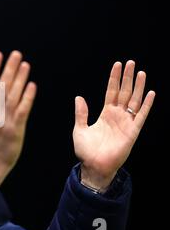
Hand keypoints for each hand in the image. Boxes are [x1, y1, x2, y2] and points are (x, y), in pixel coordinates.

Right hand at [0, 51, 36, 187]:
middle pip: (2, 85)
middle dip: (9, 68)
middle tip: (16, 53)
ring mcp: (5, 119)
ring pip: (13, 95)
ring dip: (20, 79)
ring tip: (25, 64)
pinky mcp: (16, 127)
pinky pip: (23, 110)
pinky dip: (27, 97)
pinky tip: (32, 85)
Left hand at [73, 61, 154, 191]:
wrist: (94, 167)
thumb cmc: (86, 151)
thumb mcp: (80, 129)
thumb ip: (81, 113)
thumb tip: (79, 97)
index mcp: (105, 114)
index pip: (111, 92)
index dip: (114, 78)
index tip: (117, 65)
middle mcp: (117, 116)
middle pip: (124, 92)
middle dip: (127, 77)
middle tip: (130, 62)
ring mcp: (126, 123)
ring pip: (134, 100)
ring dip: (138, 87)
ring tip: (141, 72)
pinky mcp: (132, 132)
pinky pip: (141, 116)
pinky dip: (146, 105)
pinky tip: (150, 93)